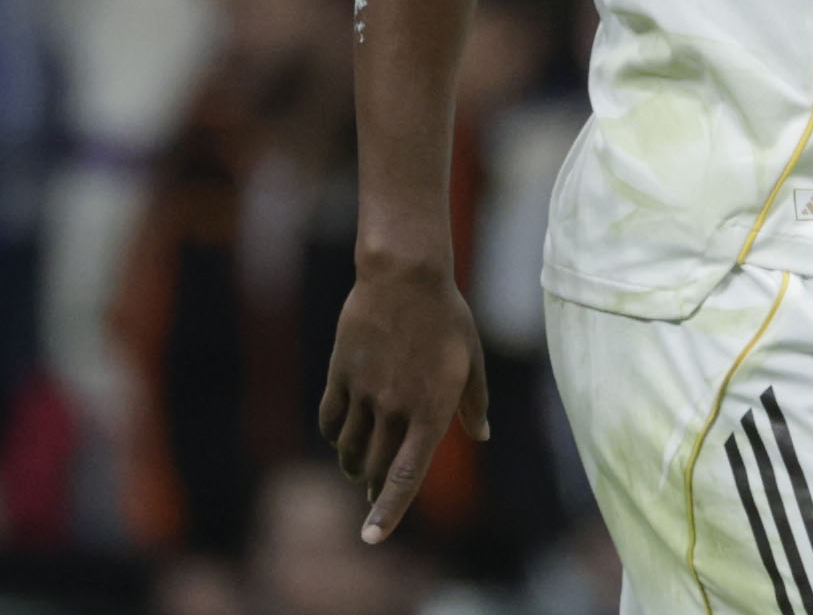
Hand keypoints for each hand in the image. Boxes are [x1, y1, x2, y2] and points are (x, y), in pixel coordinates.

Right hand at [318, 256, 487, 542]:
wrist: (404, 276)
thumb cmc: (446, 316)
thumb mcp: (471, 359)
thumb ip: (474, 402)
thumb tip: (482, 434)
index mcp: (431, 411)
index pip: (405, 476)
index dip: (388, 511)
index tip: (371, 537)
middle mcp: (394, 409)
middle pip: (374, 468)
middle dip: (373, 489)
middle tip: (373, 496)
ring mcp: (364, 393)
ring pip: (348, 448)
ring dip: (352, 465)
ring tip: (357, 467)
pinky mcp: (341, 375)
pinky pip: (330, 419)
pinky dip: (333, 435)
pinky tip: (339, 436)